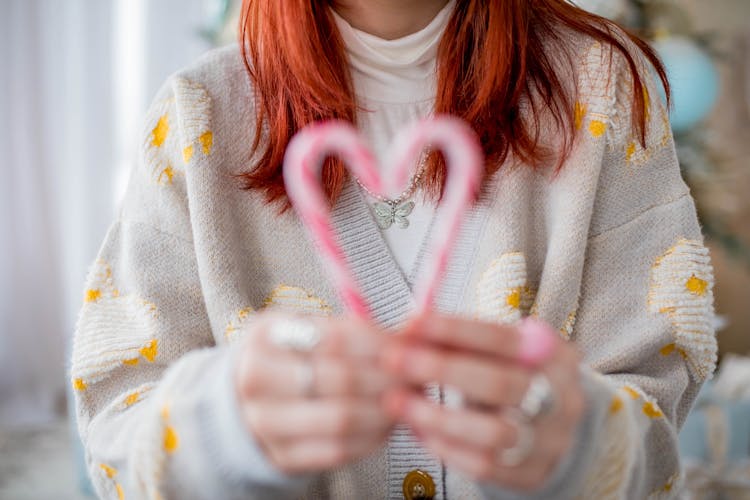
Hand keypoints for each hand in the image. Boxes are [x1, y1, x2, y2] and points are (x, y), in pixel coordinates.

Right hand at [234, 312, 396, 472]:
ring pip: (342, 419)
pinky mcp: (281, 457)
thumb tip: (408, 337)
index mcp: (265, 336)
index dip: (381, 343)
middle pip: (342, 379)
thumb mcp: (305, 330)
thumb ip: (349, 330)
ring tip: (408, 401)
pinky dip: (372, 439)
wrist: (243, 401)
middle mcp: (257, 379)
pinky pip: (338, 452)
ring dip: (386, 411)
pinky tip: (387, 425)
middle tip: (417, 376)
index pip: (336, 338)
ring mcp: (265, 422)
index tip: (408, 346)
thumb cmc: (288, 358)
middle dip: (390, 379)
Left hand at [381, 314, 584, 491]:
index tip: (413, 323)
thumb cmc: (514, 377)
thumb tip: (412, 328)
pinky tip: (418, 430)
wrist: (553, 428)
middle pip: (499, 384)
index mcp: (554, 355)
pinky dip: (446, 447)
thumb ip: (464, 342)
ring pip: (492, 432)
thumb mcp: (502, 353)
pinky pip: (485, 466)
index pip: (502, 338)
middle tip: (393, 359)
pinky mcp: (532, 474)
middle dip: (440, 369)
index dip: (455, 329)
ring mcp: (549, 441)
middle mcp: (560, 398)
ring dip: (437, 416)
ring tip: (397, 401)